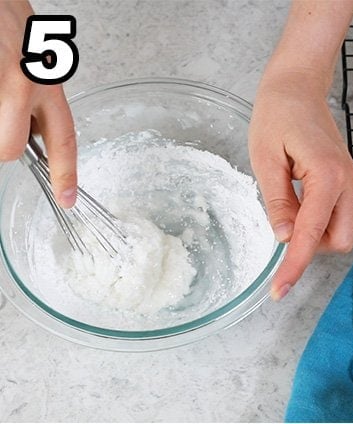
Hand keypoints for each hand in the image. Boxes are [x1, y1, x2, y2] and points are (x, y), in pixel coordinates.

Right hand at [0, 1, 76, 207]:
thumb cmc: (2, 17)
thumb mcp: (33, 54)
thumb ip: (32, 91)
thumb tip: (29, 120)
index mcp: (46, 83)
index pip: (63, 138)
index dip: (66, 173)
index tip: (68, 199)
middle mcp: (25, 86)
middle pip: (11, 149)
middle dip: (1, 148)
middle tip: (0, 124)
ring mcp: (0, 84)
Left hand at [249, 69, 352, 299]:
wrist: (298, 86)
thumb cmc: (277, 114)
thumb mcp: (265, 158)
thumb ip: (277, 201)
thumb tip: (283, 239)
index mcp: (328, 177)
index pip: (310, 235)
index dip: (293, 266)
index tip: (278, 292)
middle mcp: (348, 183)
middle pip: (337, 242)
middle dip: (309, 248)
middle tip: (279, 223)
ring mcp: (352, 183)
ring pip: (340, 233)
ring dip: (312, 234)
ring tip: (285, 204)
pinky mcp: (347, 183)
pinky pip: (336, 216)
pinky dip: (316, 222)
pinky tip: (295, 202)